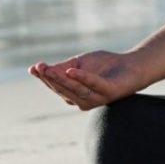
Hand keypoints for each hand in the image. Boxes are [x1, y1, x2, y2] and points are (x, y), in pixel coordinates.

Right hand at [29, 50, 149, 110]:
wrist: (131, 66)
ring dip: (62, 79)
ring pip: (76, 89)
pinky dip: (83, 78)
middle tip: (39, 67)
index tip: (33, 68)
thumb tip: (42, 68)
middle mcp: (83, 100)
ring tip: (50, 69)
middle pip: (63, 89)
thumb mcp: (79, 63)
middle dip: (50, 78)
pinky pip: (94, 85)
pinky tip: (72, 70)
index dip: (44, 78)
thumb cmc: (103, 65)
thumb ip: (63, 67)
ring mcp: (96, 98)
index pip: (56, 87)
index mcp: (74, 94)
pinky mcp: (109, 92)